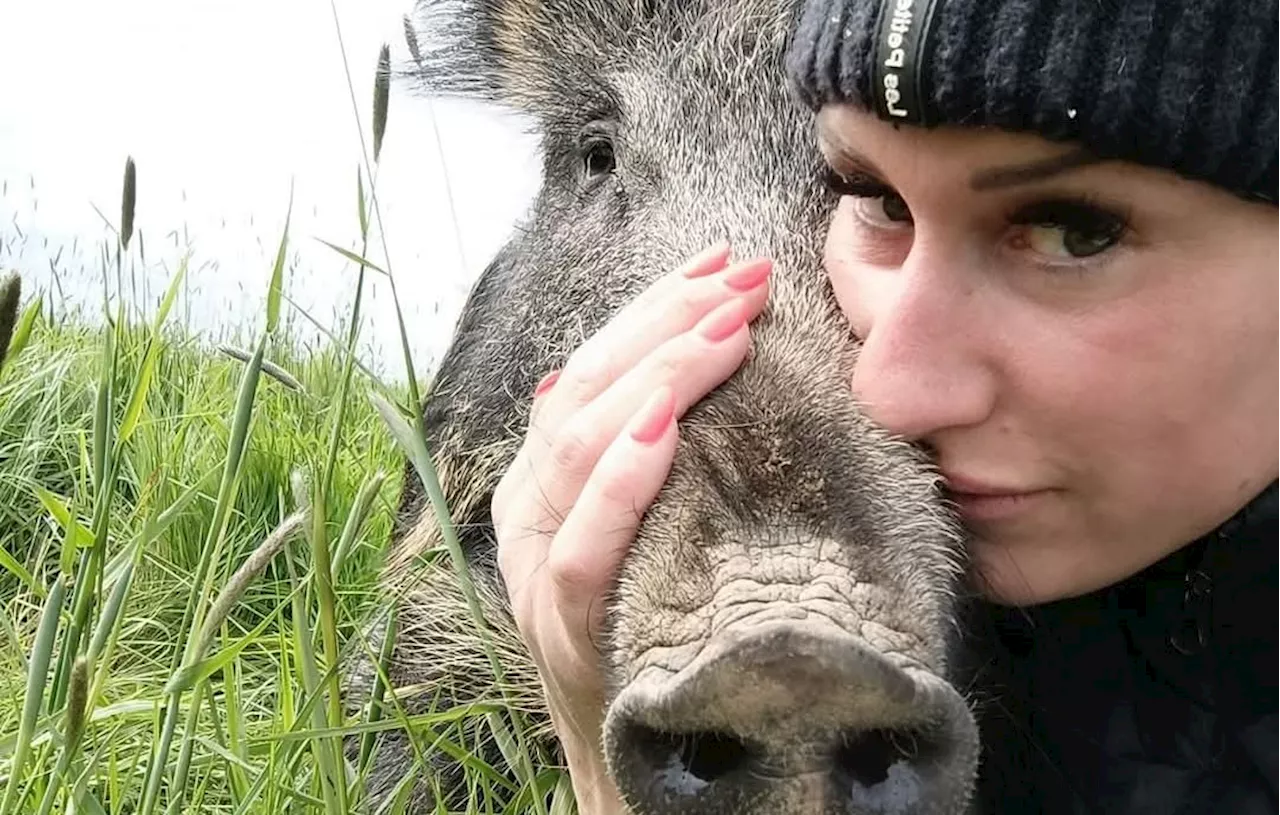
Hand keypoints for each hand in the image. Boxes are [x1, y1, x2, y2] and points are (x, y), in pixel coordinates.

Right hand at [490, 241, 772, 810]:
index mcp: (541, 478)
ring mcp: (532, 570)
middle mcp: (525, 510)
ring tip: (728, 334)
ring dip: (658, 379)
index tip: (723, 262)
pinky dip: (620, 484)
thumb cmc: (654, 623)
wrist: (638, 758)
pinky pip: (581, 548)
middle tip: (747, 282)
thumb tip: (663, 364)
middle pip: (585, 390)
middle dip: (669, 325)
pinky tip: (668, 431)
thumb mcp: (640, 524)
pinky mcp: (559, 629)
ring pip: (578, 449)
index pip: (591, 368)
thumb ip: (634, 453)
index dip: (654, 308)